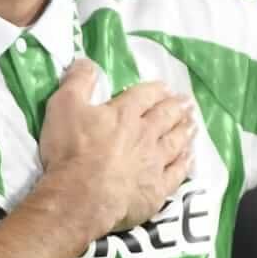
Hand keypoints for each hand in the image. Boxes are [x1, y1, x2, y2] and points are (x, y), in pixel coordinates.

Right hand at [37, 59, 194, 236]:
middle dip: (177, 108)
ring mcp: (154, 163)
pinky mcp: (157, 189)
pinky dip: (184, 164)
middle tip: (187, 103)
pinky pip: (177, 174)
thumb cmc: (71, 151)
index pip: (145, 96)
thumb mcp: (64, 106)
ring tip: (193, 125)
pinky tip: (189, 159)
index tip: (165, 88)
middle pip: (166, 117)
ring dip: (185, 132)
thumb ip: (77, 81)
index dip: (156, 90)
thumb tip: (87, 61)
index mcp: (124, 114)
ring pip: (175, 143)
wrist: (82, 197)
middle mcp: (145, 135)